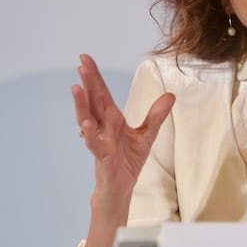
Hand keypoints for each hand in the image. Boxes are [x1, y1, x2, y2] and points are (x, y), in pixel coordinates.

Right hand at [72, 54, 174, 207]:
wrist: (121, 188)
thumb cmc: (128, 161)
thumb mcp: (146, 135)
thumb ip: (156, 115)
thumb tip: (170, 95)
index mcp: (112, 119)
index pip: (102, 94)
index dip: (95, 76)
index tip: (85, 58)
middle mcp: (103, 127)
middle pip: (93, 101)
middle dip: (88, 82)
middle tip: (82, 63)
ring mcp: (100, 141)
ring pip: (88, 119)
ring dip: (81, 104)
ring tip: (76, 87)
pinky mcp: (102, 157)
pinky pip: (95, 144)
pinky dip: (91, 133)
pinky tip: (88, 123)